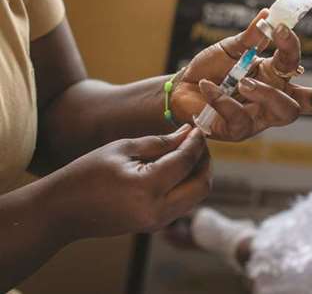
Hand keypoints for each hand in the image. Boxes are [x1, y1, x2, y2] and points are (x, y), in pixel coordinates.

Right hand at [45, 124, 210, 239]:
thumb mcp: (123, 149)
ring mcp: (158, 222)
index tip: (199, 128)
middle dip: (205, 161)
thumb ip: (161, 142)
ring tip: (188, 152)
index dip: (196, 143)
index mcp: (146, 188)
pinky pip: (184, 203)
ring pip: (197, 196)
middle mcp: (157, 210)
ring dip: (199, 173)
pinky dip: (188, 185)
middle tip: (197, 141)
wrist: (63, 211)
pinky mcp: (156, 226)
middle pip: (202, 185)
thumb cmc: (87, 173)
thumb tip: (188, 133)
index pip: (185, 162)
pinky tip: (178, 168)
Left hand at [171, 9, 311, 140]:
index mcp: (274, 75)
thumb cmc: (210, 69)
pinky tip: (207, 86)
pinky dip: (222, 100)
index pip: (298, 68)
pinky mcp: (237, 131)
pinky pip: (240, 119)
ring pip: (284, 112)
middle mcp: (272, 98)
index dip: (297, 49)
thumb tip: (268, 15)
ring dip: (268, 93)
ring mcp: (258, 117)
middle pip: (309, 104)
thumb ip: (250, 37)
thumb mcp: (231, 48)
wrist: (181, 88)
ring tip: (243, 82)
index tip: (288, 31)